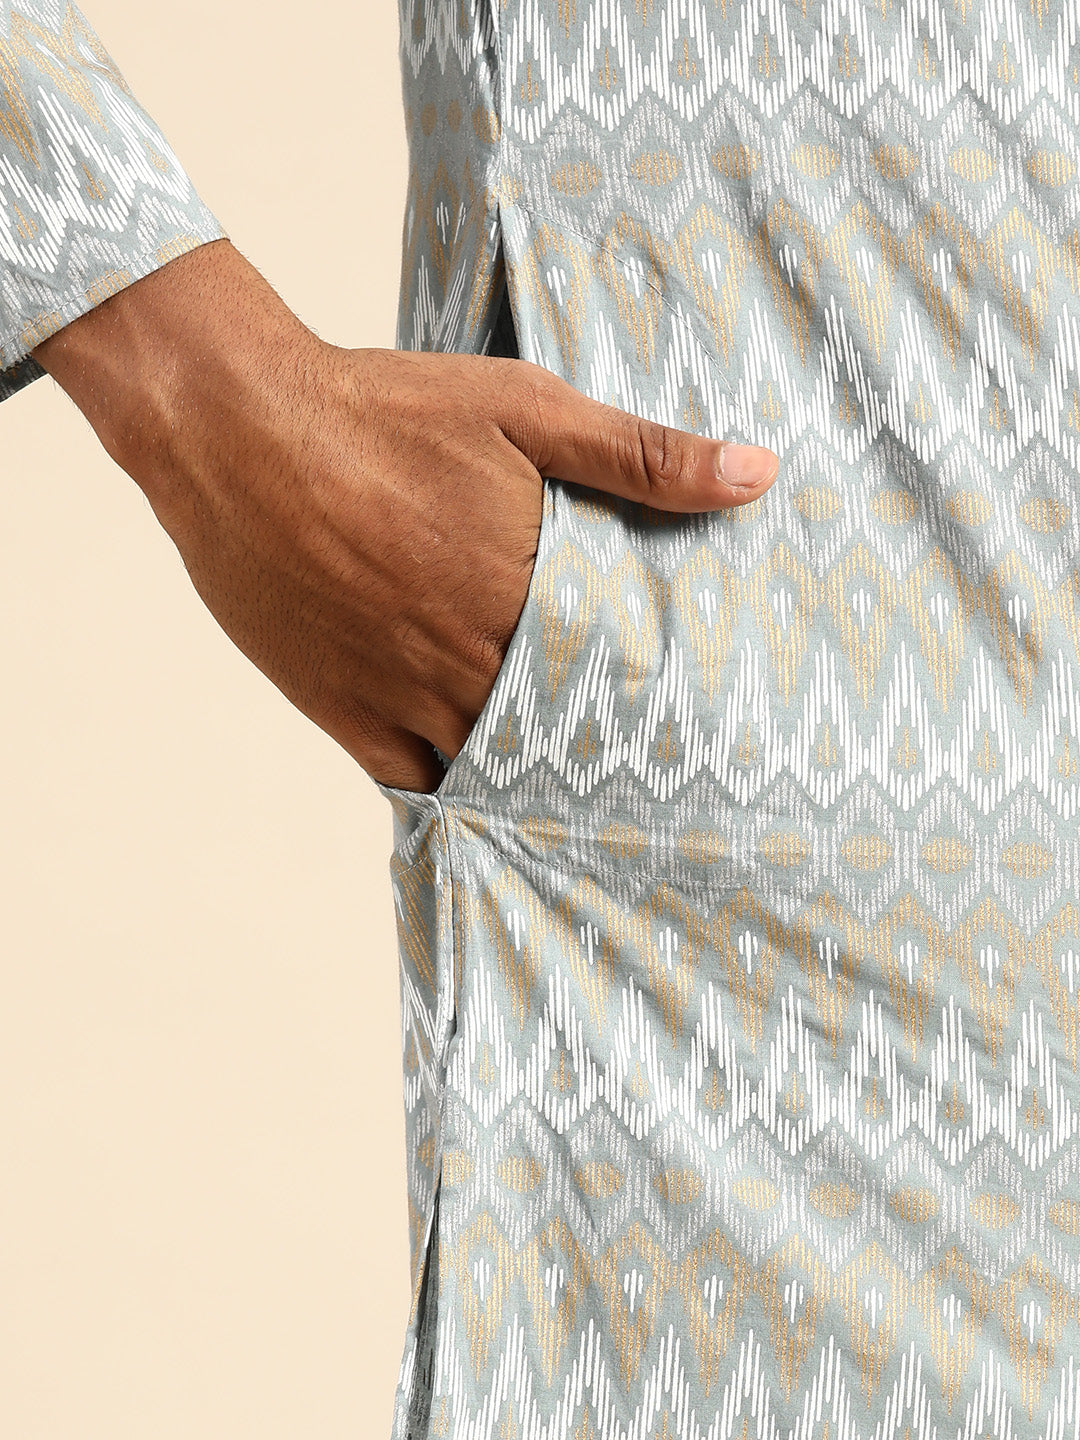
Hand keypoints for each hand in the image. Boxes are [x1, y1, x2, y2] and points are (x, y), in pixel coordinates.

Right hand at [33, 240, 778, 792]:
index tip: (694, 736)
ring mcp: (400, 693)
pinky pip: (410, 779)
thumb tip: (757, 474)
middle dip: (600, 756)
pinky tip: (482, 796)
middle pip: (556, 738)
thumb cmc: (385, 410)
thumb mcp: (526, 409)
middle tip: (651, 788)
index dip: (655, 713)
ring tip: (581, 803)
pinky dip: (450, 790)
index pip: (616, 684)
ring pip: (488, 767)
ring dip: (532, 781)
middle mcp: (468, 659)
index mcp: (525, 594)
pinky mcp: (339, 708)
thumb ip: (642, 455)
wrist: (237, 429)